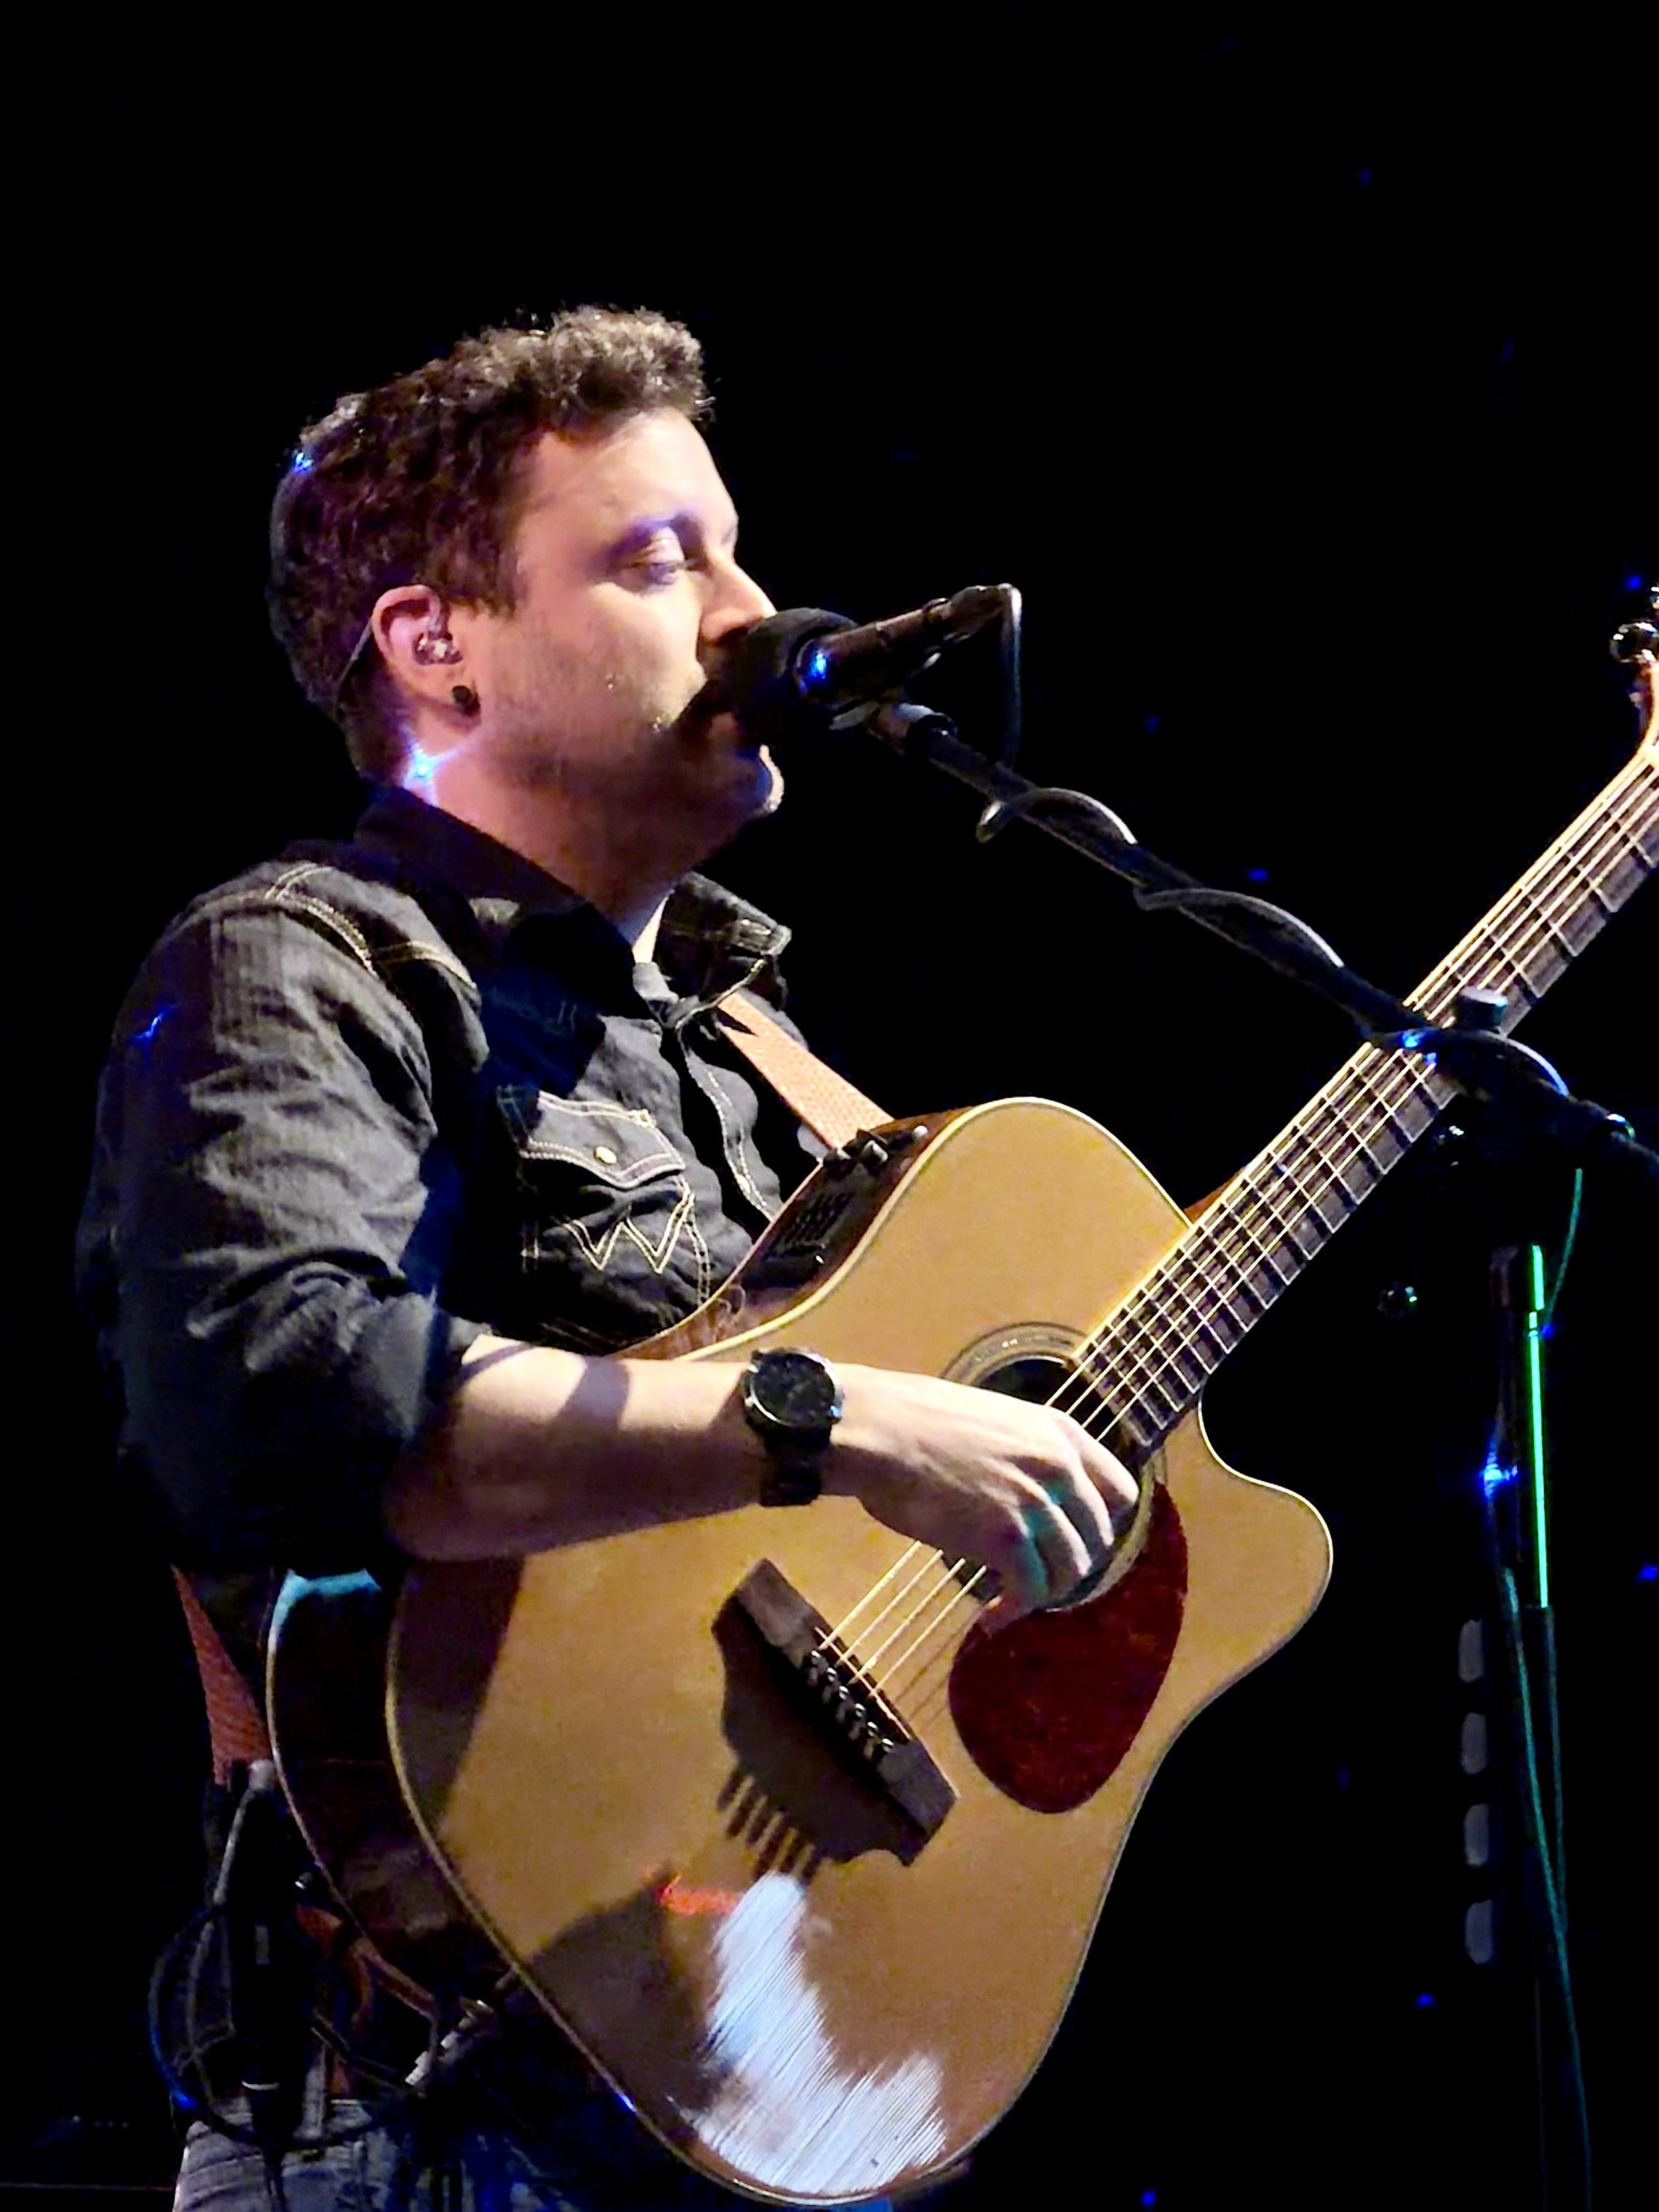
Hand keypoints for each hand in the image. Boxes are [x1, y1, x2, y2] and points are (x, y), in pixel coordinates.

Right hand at [824, 1364, 1137, 1621]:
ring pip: (1071, 1569)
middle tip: (1040, 1579)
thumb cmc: (917, 1421)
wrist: (879, 1430)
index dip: (1100, 1524)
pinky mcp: (1005, 1536)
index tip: (1075, 1540)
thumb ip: (1027, 1454)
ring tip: (1013, 1599)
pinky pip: (1031, 1590)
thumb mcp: (995, 1421)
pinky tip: (992, 1618)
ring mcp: (1034, 1501)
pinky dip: (1014, 1611)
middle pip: (1097, 1537)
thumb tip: (1032, 1495)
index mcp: (1060, 1432)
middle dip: (1071, 1565)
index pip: (1119, 1491)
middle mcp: (1058, 1466)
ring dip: (1045, 1592)